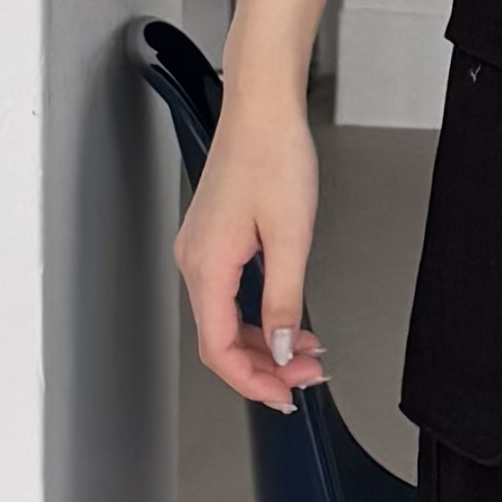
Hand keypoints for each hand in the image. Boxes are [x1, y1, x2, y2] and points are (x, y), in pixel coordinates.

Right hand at [178, 92, 326, 410]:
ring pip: (224, 319)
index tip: (284, 395)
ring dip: (263, 343)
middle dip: (264, 366)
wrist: (262, 107)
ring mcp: (201, 249)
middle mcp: (195, 259)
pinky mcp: (213, 238)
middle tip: (305, 376)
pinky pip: (228, 294)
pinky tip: (285, 319)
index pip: (218, 348)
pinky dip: (256, 315)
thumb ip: (284, 298)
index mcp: (207, 264)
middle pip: (219, 339)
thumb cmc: (273, 153)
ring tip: (304, 352)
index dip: (252, 381)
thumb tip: (280, 344)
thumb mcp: (291, 235)